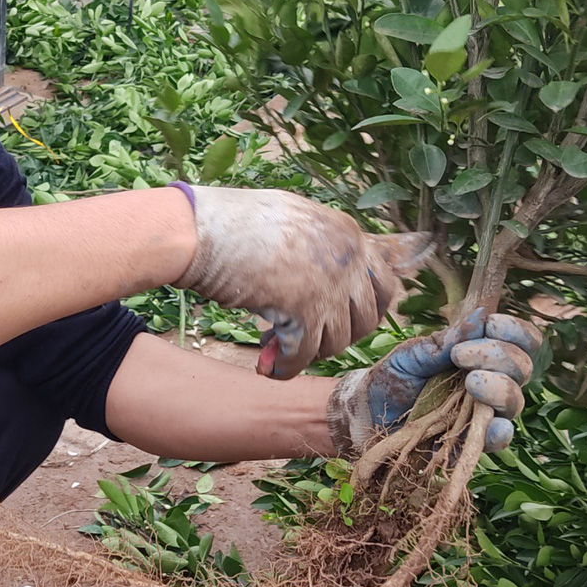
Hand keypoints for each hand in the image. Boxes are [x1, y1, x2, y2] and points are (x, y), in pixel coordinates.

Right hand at [176, 186, 431, 378]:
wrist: (200, 230)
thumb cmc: (233, 221)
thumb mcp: (293, 219)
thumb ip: (320, 243)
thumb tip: (330, 273)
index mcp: (348, 234)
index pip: (385, 283)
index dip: (365, 309)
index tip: (344, 320)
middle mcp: (348, 260)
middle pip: (367, 319)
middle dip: (340, 335)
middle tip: (311, 338)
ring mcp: (330, 286)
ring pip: (337, 342)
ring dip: (310, 351)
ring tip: (281, 347)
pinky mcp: (305, 311)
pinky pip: (305, 355)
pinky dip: (287, 367)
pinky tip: (270, 367)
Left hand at [326, 310, 542, 454]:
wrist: (367, 416)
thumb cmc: (393, 378)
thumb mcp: (413, 354)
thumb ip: (446, 340)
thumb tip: (481, 314)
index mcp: (481, 355)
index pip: (519, 340)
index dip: (514, 330)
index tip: (491, 325)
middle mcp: (492, 383)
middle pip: (521, 368)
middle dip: (498, 356)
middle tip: (461, 355)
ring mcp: (484, 414)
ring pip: (514, 401)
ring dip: (499, 388)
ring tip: (471, 382)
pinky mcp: (473, 443)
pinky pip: (499, 438)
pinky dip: (499, 430)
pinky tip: (491, 422)